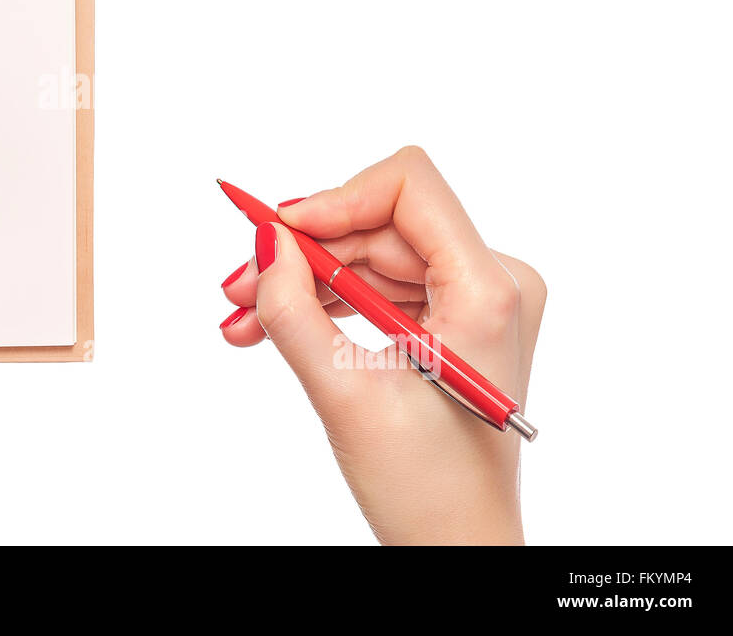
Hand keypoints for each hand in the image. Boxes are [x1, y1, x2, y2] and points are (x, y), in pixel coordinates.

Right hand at [218, 147, 544, 544]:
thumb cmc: (427, 488)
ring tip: (244, 318)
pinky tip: (273, 325)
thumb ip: (295, 311)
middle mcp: (495, 282)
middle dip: (302, 253)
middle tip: (238, 288)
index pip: (409, 188)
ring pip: (371, 254)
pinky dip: (327, 302)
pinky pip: (379, 285)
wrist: (458, 545)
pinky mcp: (454, 317)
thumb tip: (265, 242)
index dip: (334, 199)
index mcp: (489, 293)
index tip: (277, 232)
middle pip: (379, 224)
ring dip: (304, 282)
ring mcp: (476, 299)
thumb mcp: (344, 395)